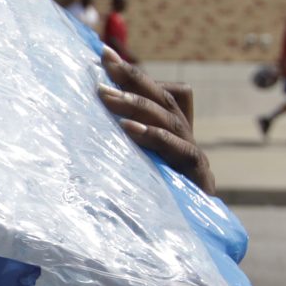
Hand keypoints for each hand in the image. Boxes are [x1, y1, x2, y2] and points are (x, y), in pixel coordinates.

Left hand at [96, 47, 215, 194]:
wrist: (189, 232)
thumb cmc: (154, 194)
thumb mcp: (134, 162)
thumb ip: (120, 137)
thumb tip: (88, 110)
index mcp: (173, 128)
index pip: (158, 90)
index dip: (134, 72)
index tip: (104, 53)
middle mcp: (185, 135)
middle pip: (163, 98)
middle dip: (133, 79)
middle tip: (105, 63)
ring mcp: (193, 152)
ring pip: (167, 118)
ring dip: (136, 104)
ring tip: (106, 96)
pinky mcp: (197, 172)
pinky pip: (178, 149)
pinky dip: (153, 136)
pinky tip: (128, 128)